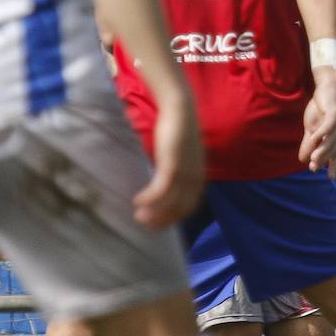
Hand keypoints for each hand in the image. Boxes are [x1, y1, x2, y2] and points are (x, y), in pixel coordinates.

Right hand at [133, 87, 204, 228]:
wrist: (180, 110)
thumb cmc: (178, 131)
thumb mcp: (180, 155)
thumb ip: (176, 170)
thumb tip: (164, 183)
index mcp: (199, 176)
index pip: (190, 205)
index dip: (174, 218)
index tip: (160, 224)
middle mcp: (195, 177)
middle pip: (180, 207)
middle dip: (163, 219)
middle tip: (146, 225)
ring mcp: (185, 171)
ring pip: (170, 201)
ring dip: (153, 212)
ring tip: (138, 217)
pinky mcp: (172, 164)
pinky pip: (160, 188)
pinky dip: (149, 198)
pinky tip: (137, 201)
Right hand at [299, 71, 335, 176]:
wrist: (325, 86)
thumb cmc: (320, 108)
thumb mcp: (311, 128)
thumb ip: (309, 144)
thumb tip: (302, 160)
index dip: (335, 165)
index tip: (332, 179)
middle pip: (333, 148)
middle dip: (324, 159)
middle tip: (314, 169)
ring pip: (331, 139)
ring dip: (322, 150)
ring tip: (314, 160)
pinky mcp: (334, 113)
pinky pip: (329, 125)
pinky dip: (322, 132)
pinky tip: (315, 138)